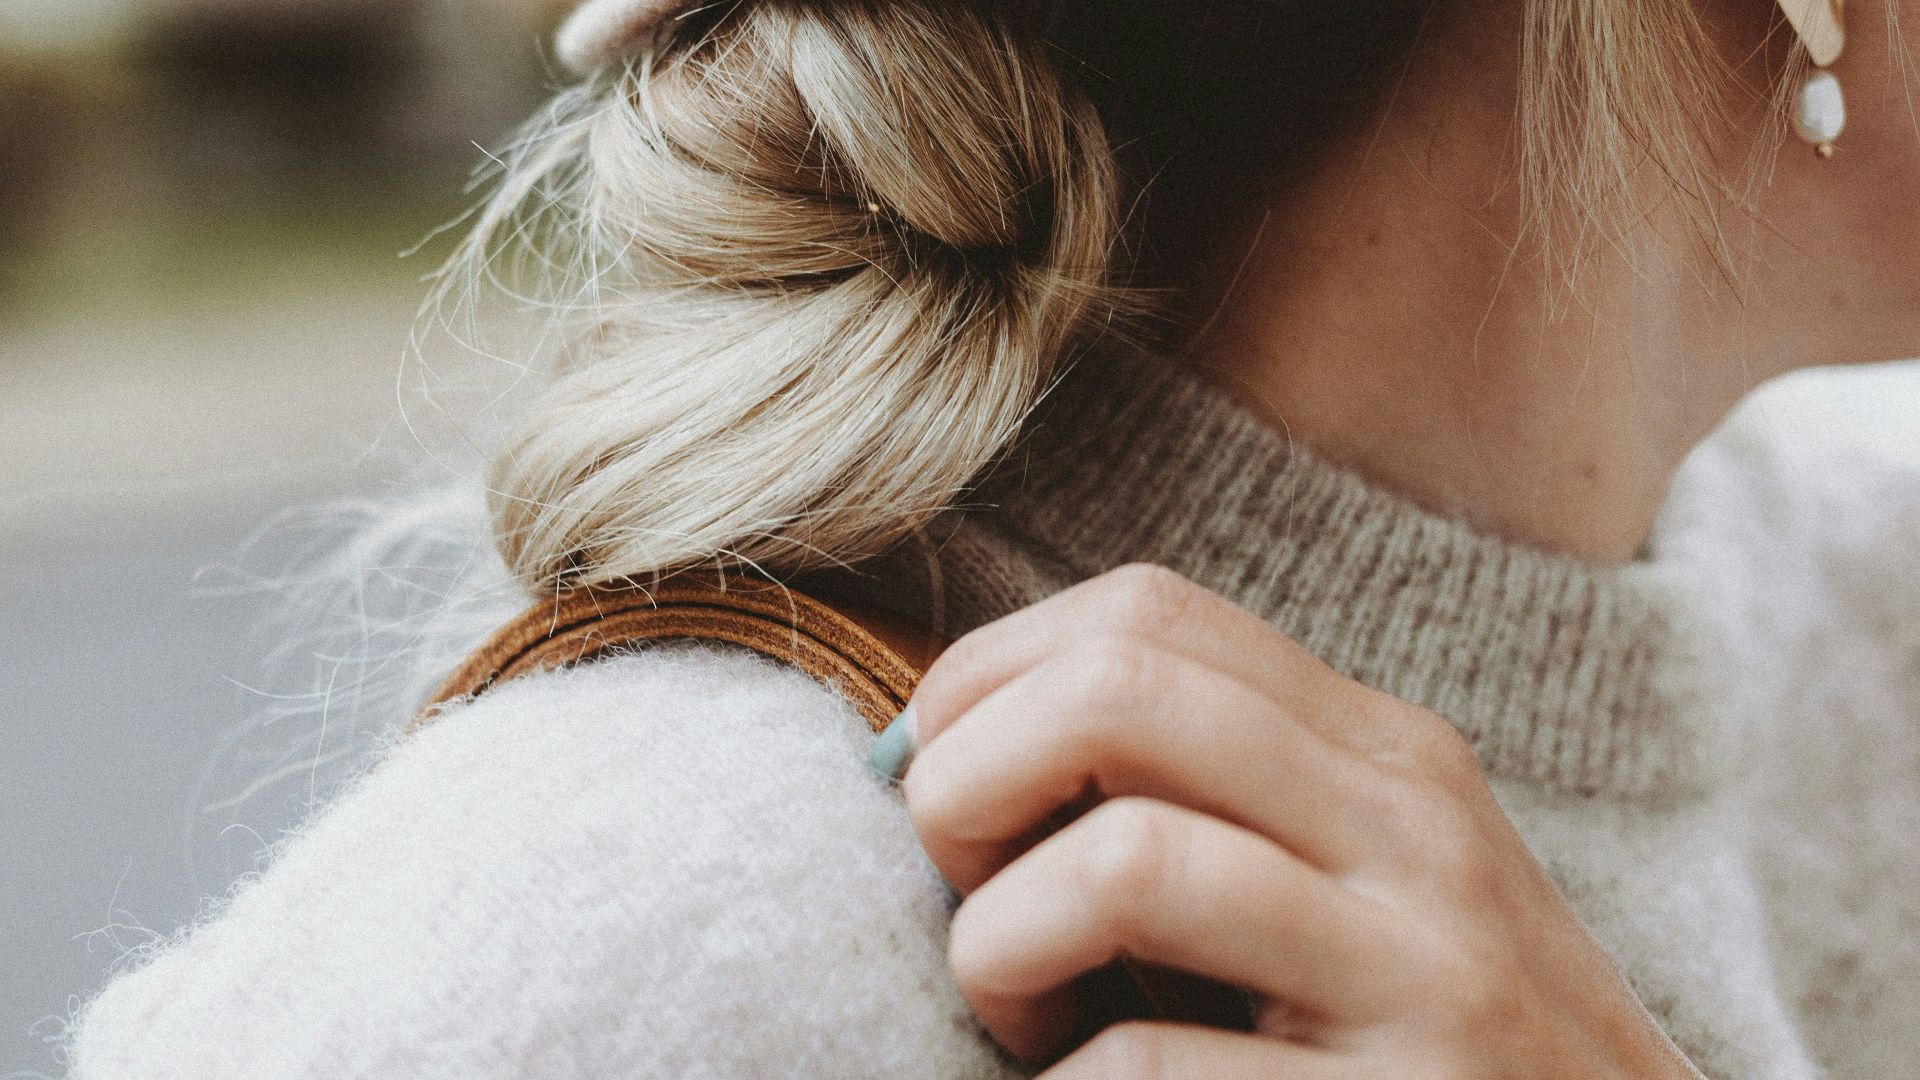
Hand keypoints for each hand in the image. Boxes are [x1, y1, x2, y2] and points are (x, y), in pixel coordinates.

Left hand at [889, 564, 1700, 1077]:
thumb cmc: (1421, 1036)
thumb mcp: (1343, 875)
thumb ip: (1197, 794)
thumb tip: (936, 752)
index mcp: (1379, 748)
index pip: (1140, 612)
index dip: (987, 678)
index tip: (946, 783)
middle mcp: (1408, 825)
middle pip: (1116, 690)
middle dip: (969, 781)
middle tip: (965, 889)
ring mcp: (1420, 966)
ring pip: (1124, 863)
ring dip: (1001, 945)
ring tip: (1023, 1018)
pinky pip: (1146, 1067)